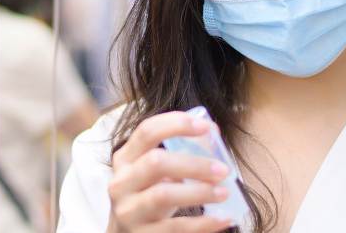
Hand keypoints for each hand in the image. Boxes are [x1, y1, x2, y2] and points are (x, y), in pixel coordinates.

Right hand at [106, 111, 235, 232]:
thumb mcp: (152, 174)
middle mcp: (121, 183)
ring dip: (199, 192)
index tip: (206, 127)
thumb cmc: (147, 197)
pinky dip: (204, 223)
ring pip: (163, 195)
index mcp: (125, 159)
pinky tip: (223, 218)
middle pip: (156, 162)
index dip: (176, 124)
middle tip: (222, 169)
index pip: (147, 131)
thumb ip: (176, 155)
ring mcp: (129, 211)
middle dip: (193, 163)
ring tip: (224, 192)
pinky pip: (176, 228)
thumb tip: (213, 137)